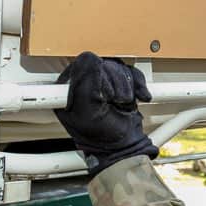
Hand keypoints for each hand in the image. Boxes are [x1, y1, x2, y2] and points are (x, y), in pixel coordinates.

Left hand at [55, 51, 158, 175]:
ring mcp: (102, 82)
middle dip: (115, 85)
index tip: (101, 97)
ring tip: (122, 104)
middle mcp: (83, 83)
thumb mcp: (87, 111)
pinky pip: (132, 72)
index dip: (98, 80)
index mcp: (67, 89)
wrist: (126, 146)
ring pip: (119, 67)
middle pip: (104, 64)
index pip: (83, 66)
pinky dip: (138, 84)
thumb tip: (90, 59)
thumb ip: (84, 83)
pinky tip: (137, 97)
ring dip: (126, 88)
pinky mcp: (119, 83)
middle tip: (113, 103)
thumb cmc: (103, 137)